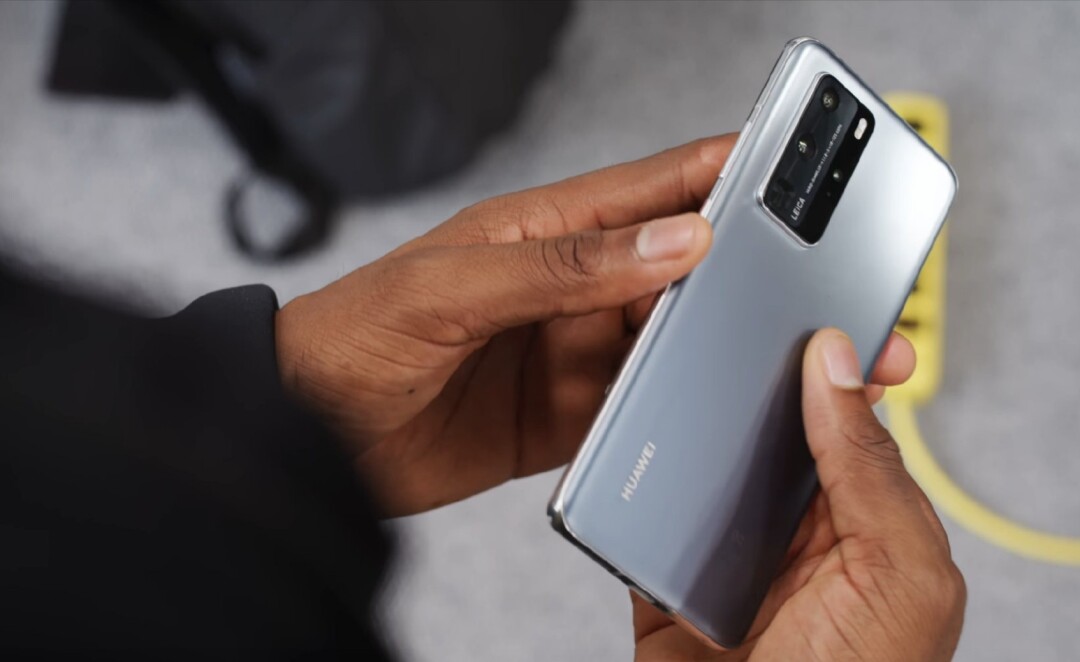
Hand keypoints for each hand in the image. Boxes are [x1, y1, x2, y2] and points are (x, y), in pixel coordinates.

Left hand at [275, 135, 913, 516]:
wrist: (306, 434)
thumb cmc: (355, 334)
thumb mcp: (455, 287)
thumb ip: (566, 266)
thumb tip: (675, 240)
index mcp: (541, 233)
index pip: (648, 190)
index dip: (718, 172)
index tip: (787, 165)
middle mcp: (565, 289)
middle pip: (674, 271)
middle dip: (741, 274)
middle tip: (804, 281)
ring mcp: (566, 353)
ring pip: (664, 344)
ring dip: (711, 350)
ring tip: (768, 355)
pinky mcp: (561, 417)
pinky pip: (635, 411)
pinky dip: (670, 416)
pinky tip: (699, 419)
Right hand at [633, 329, 964, 661]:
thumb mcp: (895, 573)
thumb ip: (869, 469)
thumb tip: (836, 367)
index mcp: (864, 515)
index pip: (845, 412)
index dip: (828, 356)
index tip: (799, 297)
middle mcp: (795, 527)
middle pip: (761, 426)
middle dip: (737, 380)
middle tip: (711, 318)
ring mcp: (728, 552)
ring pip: (697, 461)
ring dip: (677, 427)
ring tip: (657, 370)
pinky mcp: (667, 578)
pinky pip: (643, 516)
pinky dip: (628, 485)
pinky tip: (622, 448)